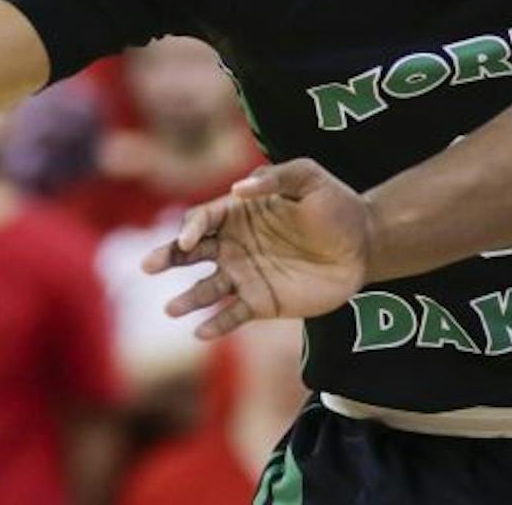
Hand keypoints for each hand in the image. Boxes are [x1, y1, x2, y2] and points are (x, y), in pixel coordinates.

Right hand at [142, 159, 372, 338]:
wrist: (364, 244)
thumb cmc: (334, 204)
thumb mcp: (308, 178)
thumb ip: (274, 178)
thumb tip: (238, 188)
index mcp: (239, 212)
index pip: (203, 219)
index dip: (191, 228)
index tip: (188, 240)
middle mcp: (234, 244)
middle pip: (191, 252)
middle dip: (168, 257)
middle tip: (148, 266)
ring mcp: (246, 275)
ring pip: (206, 288)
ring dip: (187, 298)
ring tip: (172, 308)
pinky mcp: (262, 302)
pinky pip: (232, 314)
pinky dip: (215, 324)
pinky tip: (200, 332)